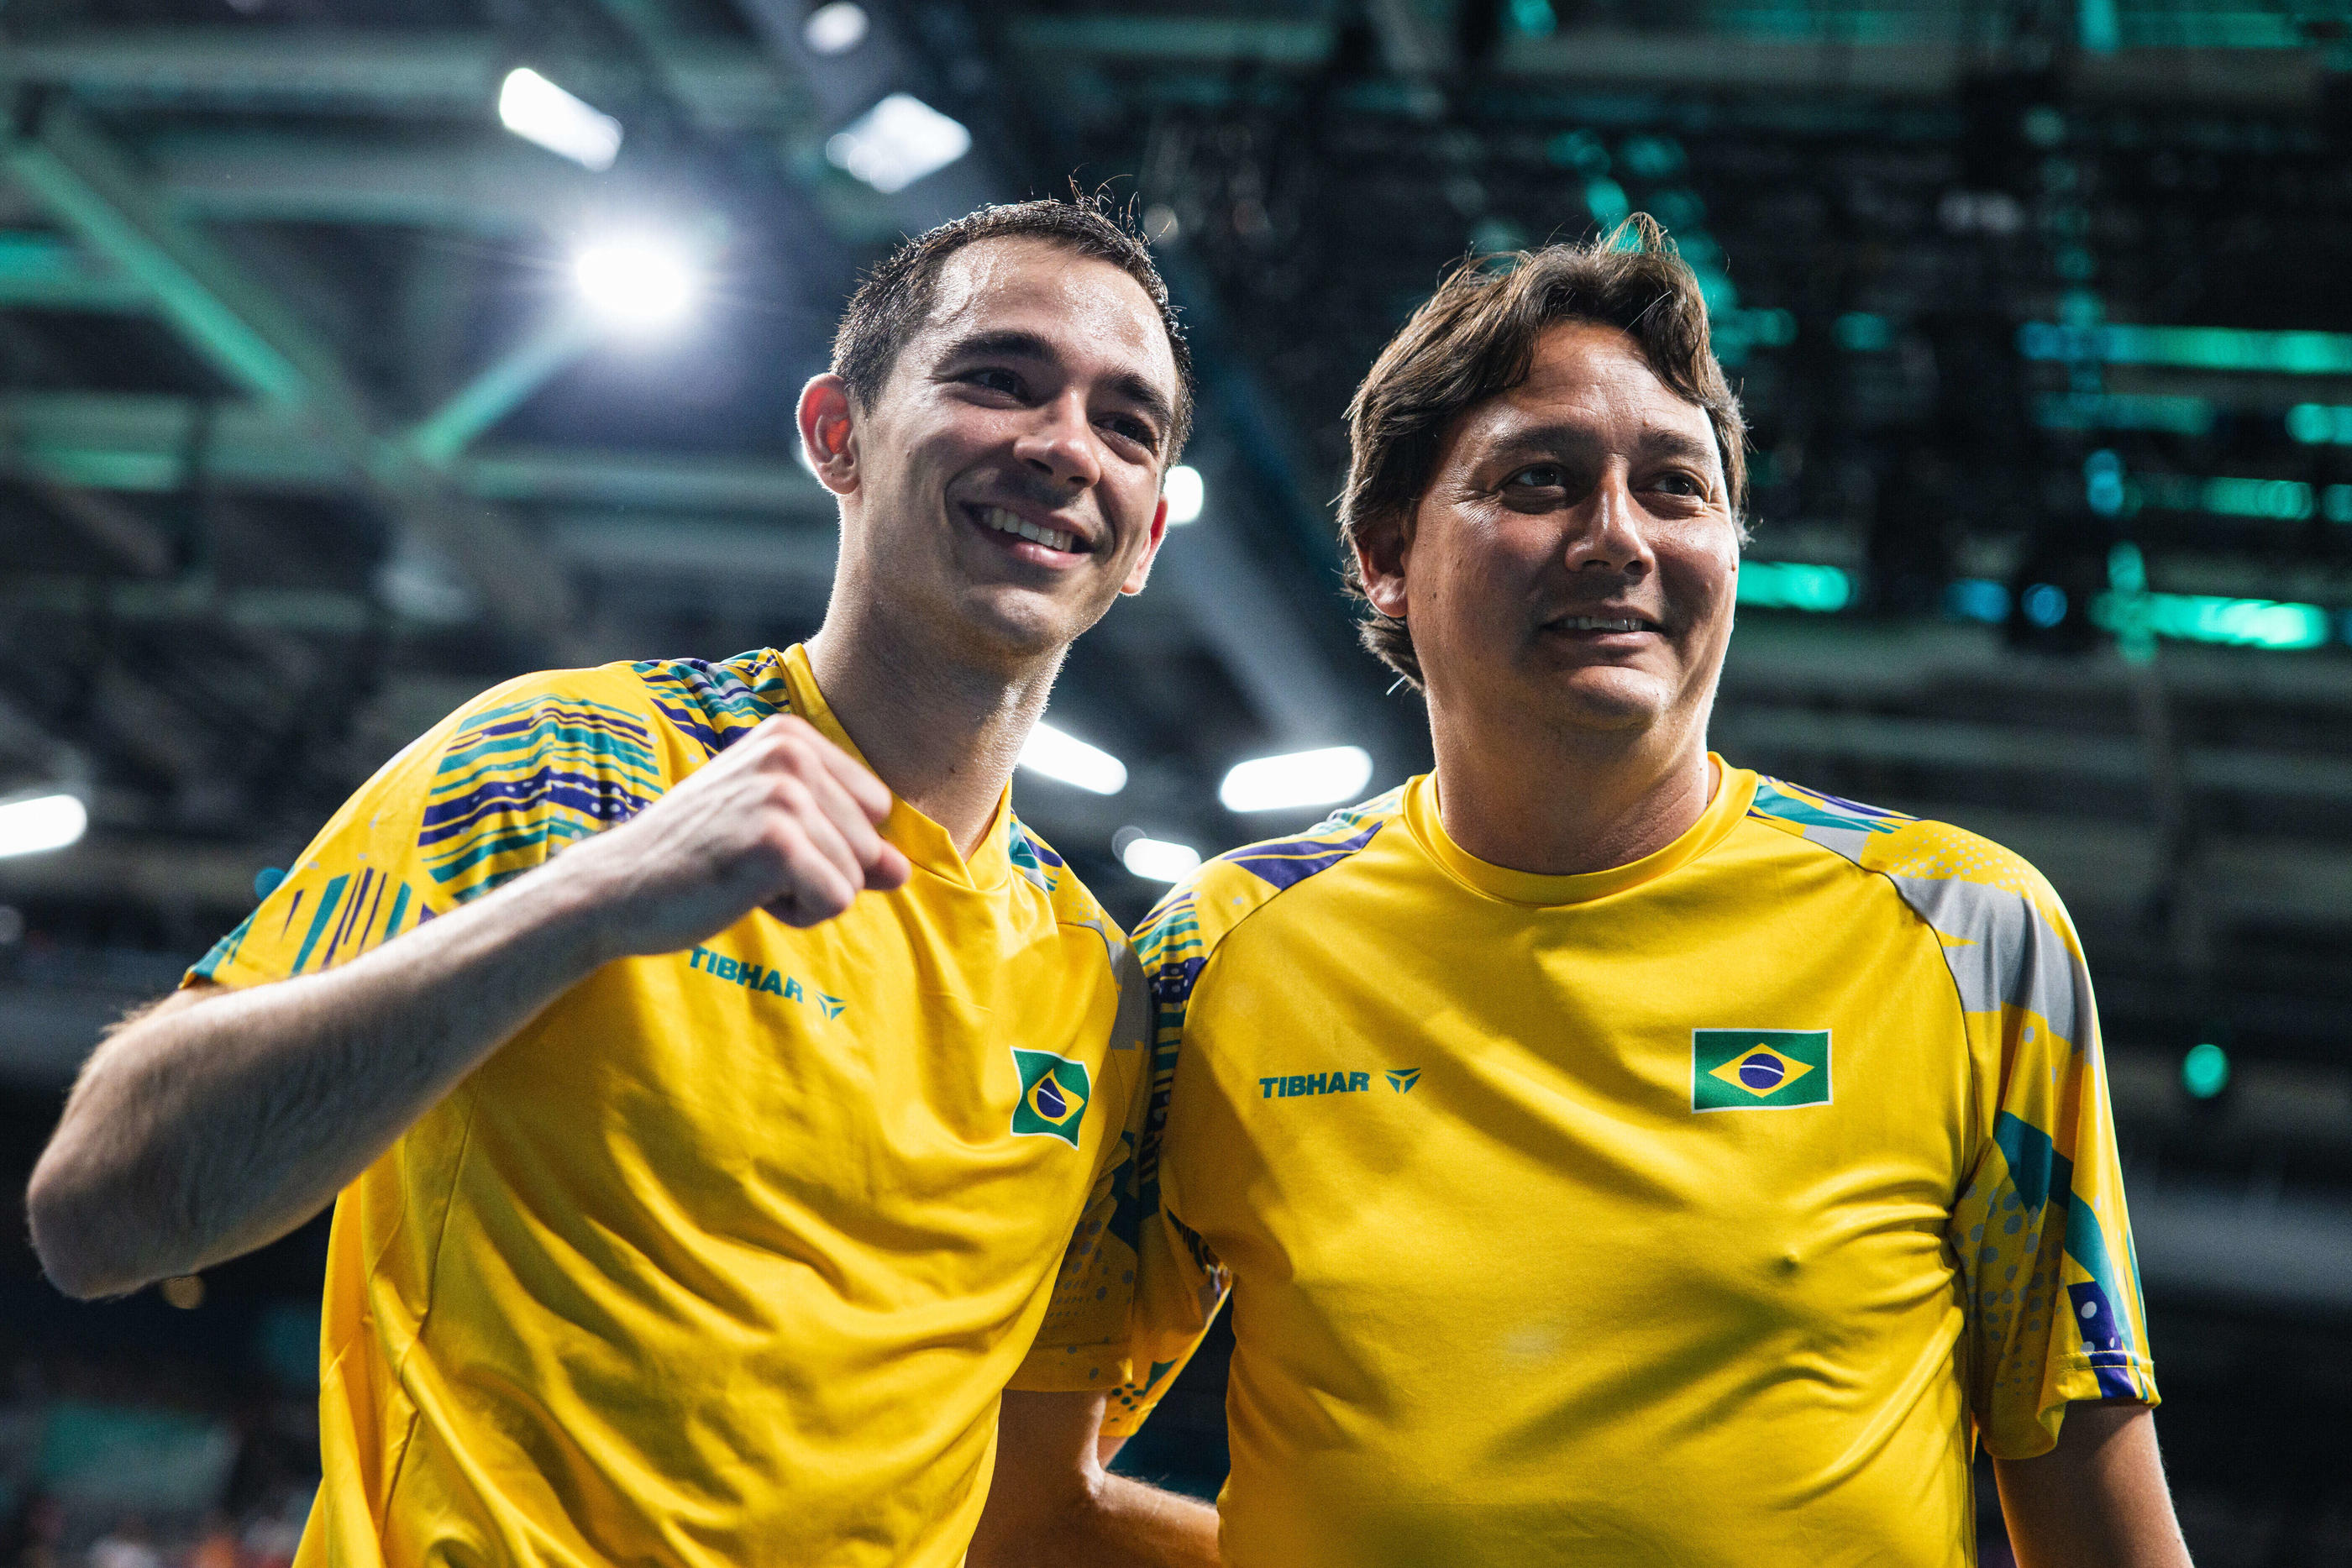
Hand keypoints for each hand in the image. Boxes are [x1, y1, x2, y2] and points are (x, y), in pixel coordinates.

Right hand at [558, 715, 913, 956]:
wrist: (614, 889)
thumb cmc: (696, 859)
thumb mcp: (775, 833)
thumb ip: (844, 843)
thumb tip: (903, 870)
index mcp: (792, 736)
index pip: (876, 808)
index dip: (829, 843)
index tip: (764, 842)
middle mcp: (791, 753)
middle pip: (871, 843)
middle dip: (819, 873)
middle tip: (747, 865)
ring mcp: (784, 794)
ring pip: (857, 877)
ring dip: (804, 896)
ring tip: (742, 876)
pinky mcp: (777, 842)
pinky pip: (836, 901)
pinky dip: (796, 915)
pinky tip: (743, 895)